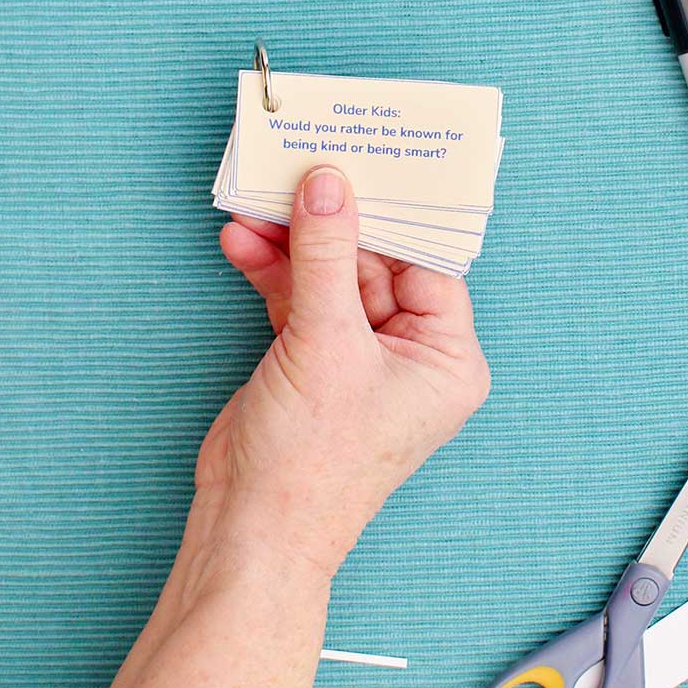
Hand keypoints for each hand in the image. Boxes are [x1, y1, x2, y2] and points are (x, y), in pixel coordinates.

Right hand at [193, 166, 490, 581]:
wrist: (253, 528)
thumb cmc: (313, 460)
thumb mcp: (325, 342)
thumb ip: (327, 255)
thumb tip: (329, 184)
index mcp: (446, 358)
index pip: (426, 262)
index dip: (392, 212)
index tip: (363, 160)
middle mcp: (411, 355)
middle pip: (374, 262)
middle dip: (329, 221)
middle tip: (297, 168)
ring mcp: (358, 357)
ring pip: (329, 276)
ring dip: (291, 242)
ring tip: (253, 202)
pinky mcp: (312, 360)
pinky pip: (298, 299)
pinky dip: (271, 271)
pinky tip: (241, 242)